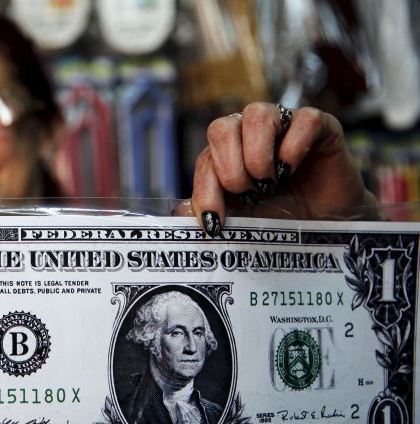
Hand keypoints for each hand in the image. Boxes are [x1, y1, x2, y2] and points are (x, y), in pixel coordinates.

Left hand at [176, 103, 378, 235]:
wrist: (328, 225)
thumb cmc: (282, 217)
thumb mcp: (242, 219)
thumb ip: (211, 211)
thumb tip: (179, 209)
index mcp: (227, 153)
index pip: (204, 160)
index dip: (206, 191)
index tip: (214, 221)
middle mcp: (250, 132)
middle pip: (221, 128)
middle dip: (230, 169)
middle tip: (250, 195)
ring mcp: (284, 124)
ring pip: (257, 114)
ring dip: (257, 156)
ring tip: (271, 183)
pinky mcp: (319, 125)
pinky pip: (303, 119)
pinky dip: (293, 147)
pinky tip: (292, 170)